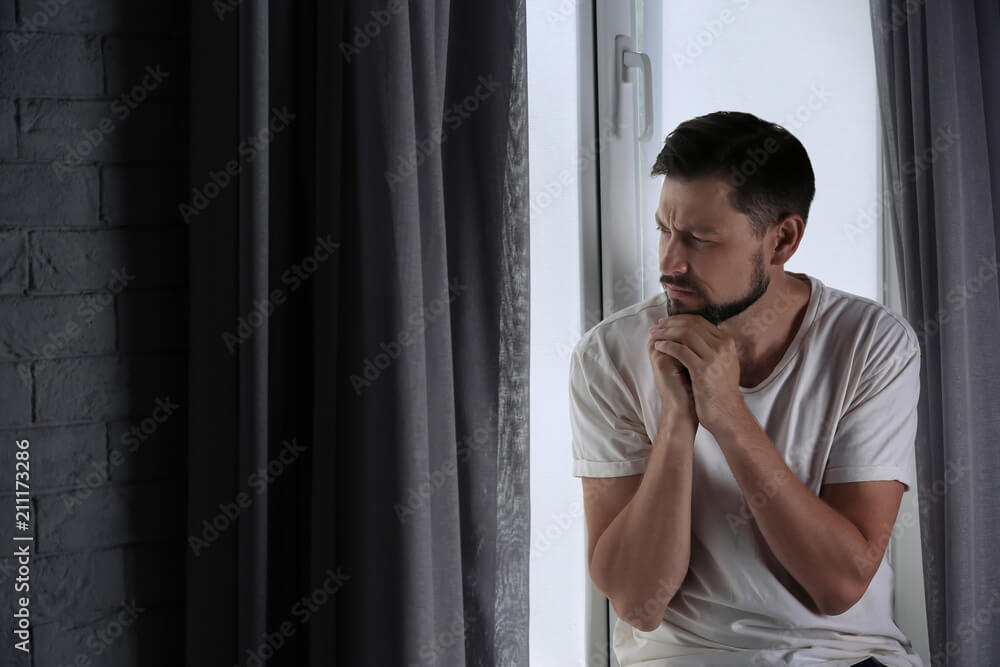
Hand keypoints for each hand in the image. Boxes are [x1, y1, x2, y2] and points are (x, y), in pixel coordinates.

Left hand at [648, 314, 746, 433]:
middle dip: (670, 324)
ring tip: (654, 335)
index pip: (699, 321)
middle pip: (691, 325)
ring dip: (666, 333)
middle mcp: (722, 346)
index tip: (665, 323)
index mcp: (727, 342)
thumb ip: (713, 347)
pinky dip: (667, 346)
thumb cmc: (720, 391)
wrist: (727, 414)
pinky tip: (659, 346)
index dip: (679, 320)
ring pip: (685, 334)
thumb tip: (695, 333)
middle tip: (656, 327)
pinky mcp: (703, 370)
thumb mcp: (723, 363)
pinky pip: (680, 350)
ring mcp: (714, 357)